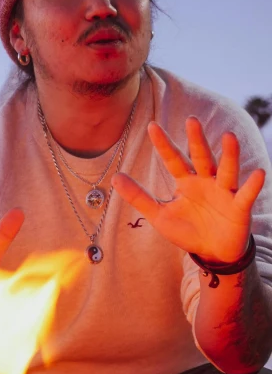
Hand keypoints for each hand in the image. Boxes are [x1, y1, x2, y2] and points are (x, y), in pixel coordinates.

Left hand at [111, 117, 264, 261]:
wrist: (212, 253)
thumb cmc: (188, 230)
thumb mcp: (160, 215)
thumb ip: (139, 197)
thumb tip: (115, 178)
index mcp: (186, 182)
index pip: (173, 160)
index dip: (163, 145)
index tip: (151, 126)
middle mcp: (206, 181)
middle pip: (201, 157)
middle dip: (196, 140)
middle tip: (191, 120)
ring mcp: (224, 192)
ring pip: (226, 170)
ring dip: (229, 155)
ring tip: (229, 137)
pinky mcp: (239, 207)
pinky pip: (246, 194)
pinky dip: (252, 184)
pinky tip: (257, 173)